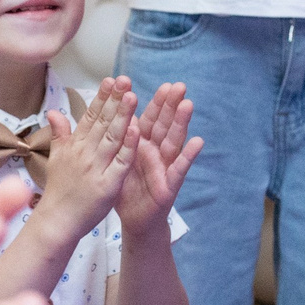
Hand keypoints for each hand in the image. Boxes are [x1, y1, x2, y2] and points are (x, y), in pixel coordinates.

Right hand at [36, 81, 138, 238]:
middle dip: (114, 99)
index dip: (101, 97)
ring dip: (123, 116)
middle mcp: (85, 153)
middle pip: (102, 122)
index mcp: (75, 146)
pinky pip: (121, 162)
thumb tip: (54, 111)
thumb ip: (59, 134)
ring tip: (132, 96)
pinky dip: (128, 146)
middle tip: (125, 79)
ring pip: (112, 137)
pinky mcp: (108, 184)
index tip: (111, 79)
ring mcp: (97, 168)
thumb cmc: (59, 190)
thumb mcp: (56, 158)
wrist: (57, 221)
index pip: (90, 116)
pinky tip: (136, 130)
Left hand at [115, 79, 199, 233]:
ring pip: (173, 141)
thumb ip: (115, 138)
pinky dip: (188, 155)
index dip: (154, 102)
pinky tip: (198, 142)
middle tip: (179, 85)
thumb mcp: (116, 161)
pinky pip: (179, 168)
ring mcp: (165, 166)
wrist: (134, 221)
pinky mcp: (170, 184)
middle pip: (164, 125)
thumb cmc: (126, 190)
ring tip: (188, 104)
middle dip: (171, 105)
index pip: (148, 119)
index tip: (159, 83)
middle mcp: (156, 152)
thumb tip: (106, 112)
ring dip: (181, 123)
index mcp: (141, 144)